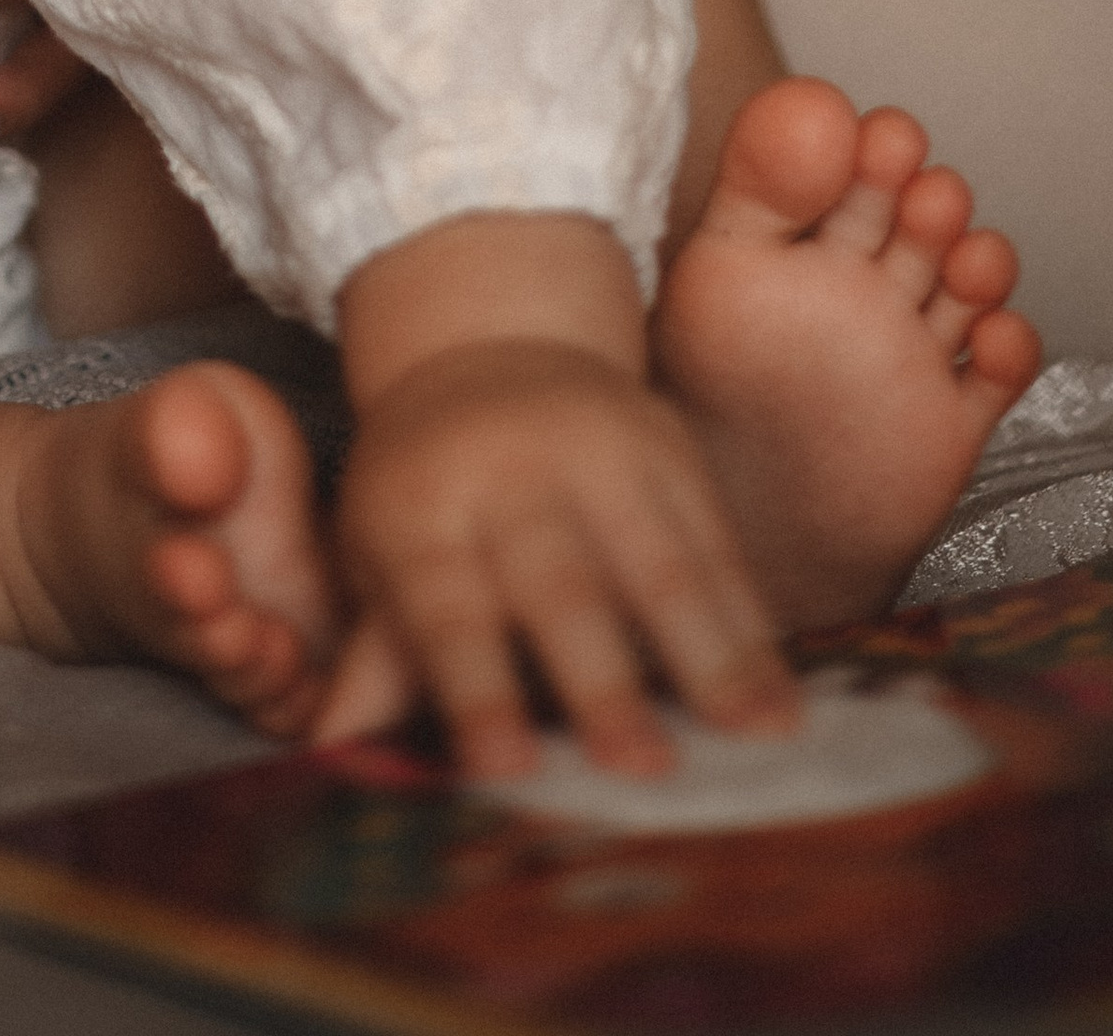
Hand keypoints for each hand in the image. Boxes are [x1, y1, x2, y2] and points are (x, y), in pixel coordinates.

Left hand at [319, 338, 793, 774]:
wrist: (483, 343)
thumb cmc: (423, 486)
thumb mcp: (379, 553)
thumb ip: (377, 658)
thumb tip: (329, 757)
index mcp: (420, 505)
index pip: (446, 605)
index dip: (476, 687)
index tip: (508, 770)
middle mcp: (508, 468)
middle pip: (560, 580)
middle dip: (601, 676)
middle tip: (643, 769)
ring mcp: (597, 448)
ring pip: (660, 557)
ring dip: (711, 651)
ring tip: (755, 735)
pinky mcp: (668, 442)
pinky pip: (717, 540)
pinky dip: (753, 621)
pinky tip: (783, 695)